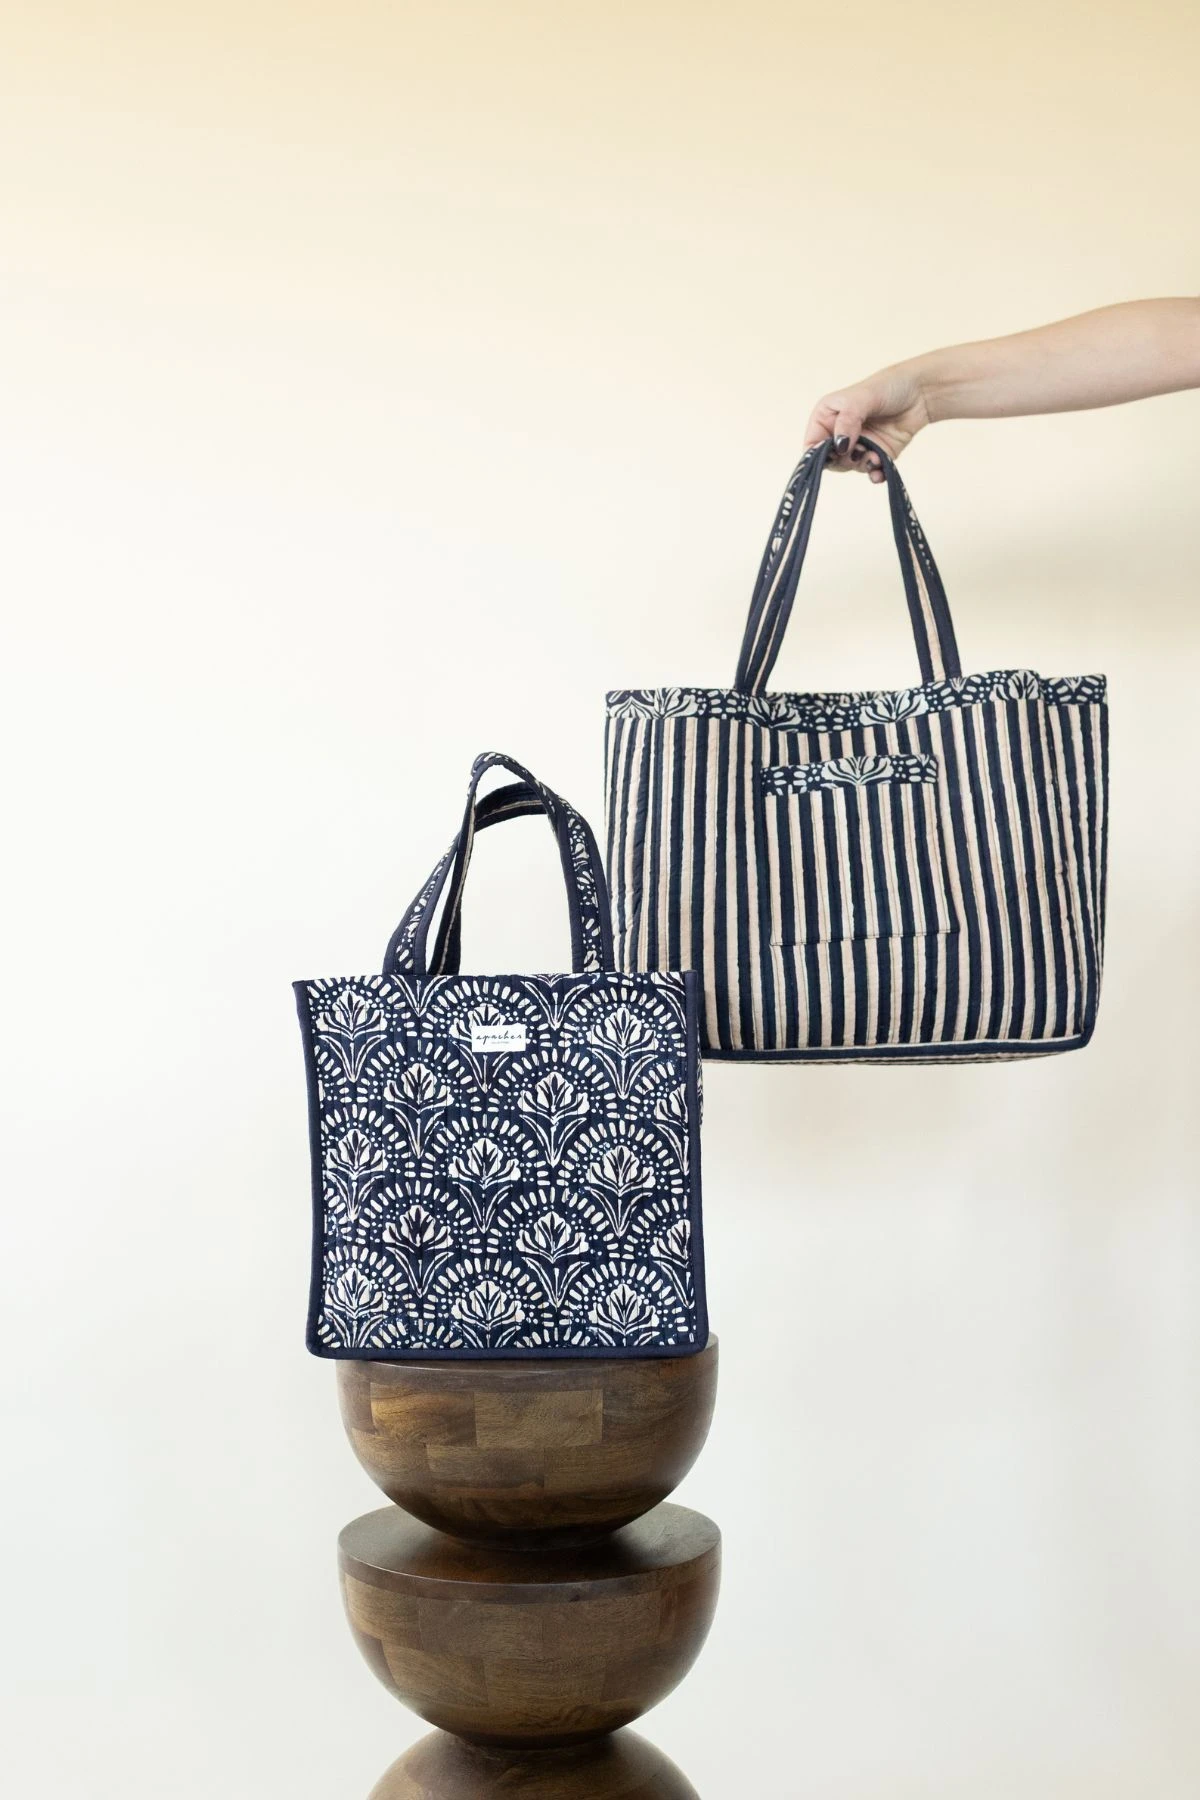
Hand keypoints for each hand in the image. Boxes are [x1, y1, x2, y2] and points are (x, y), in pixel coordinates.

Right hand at [803, 365, 930, 480]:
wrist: (922, 392)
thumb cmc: (889, 386)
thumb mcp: (862, 398)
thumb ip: (847, 421)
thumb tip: (838, 446)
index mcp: (827, 416)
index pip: (812, 443)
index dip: (817, 454)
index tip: (833, 455)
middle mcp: (839, 432)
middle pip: (829, 460)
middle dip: (843, 461)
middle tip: (858, 452)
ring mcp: (858, 445)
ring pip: (849, 468)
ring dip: (862, 465)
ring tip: (875, 456)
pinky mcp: (876, 454)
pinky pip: (870, 472)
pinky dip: (874, 473)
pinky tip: (881, 471)